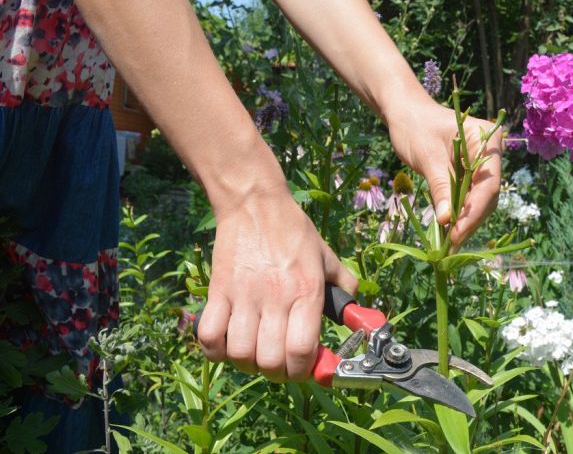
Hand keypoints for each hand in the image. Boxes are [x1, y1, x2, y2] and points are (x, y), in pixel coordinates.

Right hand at [196, 187, 357, 381]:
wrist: (255, 204)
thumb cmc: (293, 231)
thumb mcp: (327, 257)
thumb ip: (344, 287)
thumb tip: (358, 316)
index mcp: (307, 291)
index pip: (301, 351)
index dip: (302, 370)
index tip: (304, 367)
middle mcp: (276, 297)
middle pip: (270, 361)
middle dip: (277, 372)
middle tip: (279, 362)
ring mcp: (244, 295)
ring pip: (240, 354)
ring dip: (247, 362)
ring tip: (255, 351)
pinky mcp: (218, 291)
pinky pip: (209, 336)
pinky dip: (216, 349)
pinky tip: (228, 342)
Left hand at [387, 97, 502, 245]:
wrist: (405, 114)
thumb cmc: (414, 127)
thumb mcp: (427, 158)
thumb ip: (440, 187)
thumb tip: (448, 221)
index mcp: (486, 138)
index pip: (488, 182)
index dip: (474, 211)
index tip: (457, 232)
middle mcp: (489, 152)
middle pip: (487, 194)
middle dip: (471, 220)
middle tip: (452, 243)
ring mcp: (481, 163)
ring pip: (480, 199)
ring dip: (466, 221)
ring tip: (449, 242)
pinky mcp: (470, 173)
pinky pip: (469, 197)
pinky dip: (459, 213)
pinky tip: (449, 230)